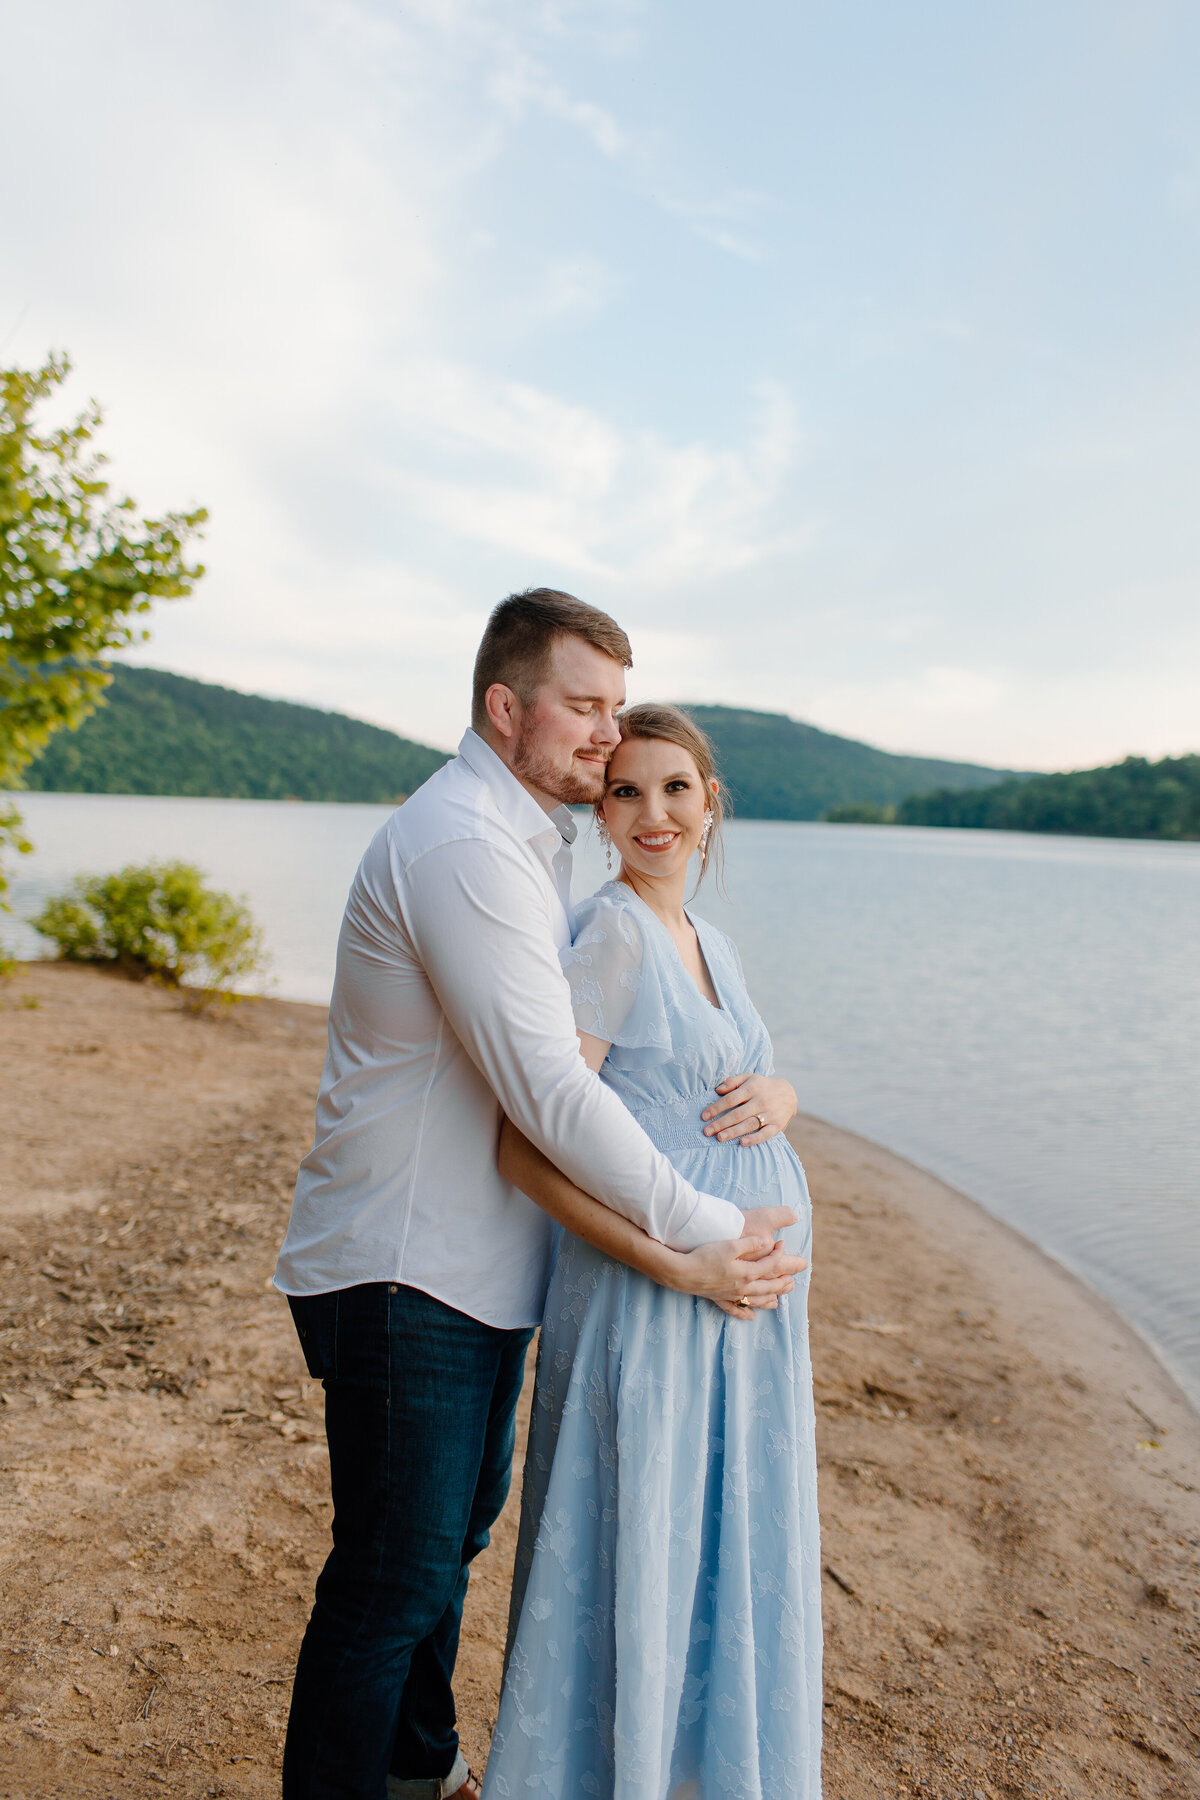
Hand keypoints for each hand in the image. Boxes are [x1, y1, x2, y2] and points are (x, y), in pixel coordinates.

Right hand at [664, 1206, 805, 1320]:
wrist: (683, 1273)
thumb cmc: (705, 1256)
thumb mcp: (729, 1245)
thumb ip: (750, 1243)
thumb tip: (767, 1241)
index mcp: (747, 1272)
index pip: (770, 1264)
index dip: (779, 1253)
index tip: (782, 1243)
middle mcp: (743, 1287)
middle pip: (768, 1287)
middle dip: (782, 1282)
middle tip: (792, 1279)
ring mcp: (732, 1295)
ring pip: (756, 1300)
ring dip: (770, 1300)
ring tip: (779, 1300)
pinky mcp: (720, 1299)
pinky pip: (736, 1310)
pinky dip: (745, 1314)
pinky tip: (752, 1317)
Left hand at [702, 1073, 796, 1145]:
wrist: (789, 1094)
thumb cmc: (762, 1086)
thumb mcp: (749, 1078)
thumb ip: (733, 1081)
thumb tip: (717, 1089)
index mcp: (752, 1088)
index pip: (731, 1099)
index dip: (716, 1108)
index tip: (704, 1116)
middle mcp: (761, 1101)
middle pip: (738, 1114)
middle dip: (721, 1123)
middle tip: (707, 1131)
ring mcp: (770, 1114)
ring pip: (749, 1124)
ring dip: (733, 1132)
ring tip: (719, 1138)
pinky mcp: (777, 1125)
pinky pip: (765, 1134)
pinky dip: (754, 1139)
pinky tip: (742, 1142)